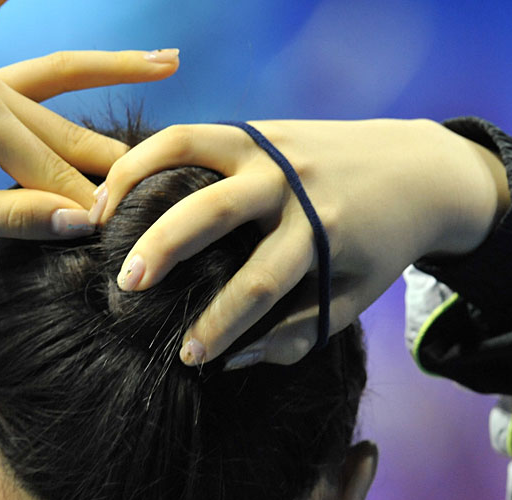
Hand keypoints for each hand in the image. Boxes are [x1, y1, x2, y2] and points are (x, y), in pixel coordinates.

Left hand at [0, 0, 177, 288]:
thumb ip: (16, 218)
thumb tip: (80, 223)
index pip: (51, 169)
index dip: (86, 206)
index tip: (124, 234)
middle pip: (61, 127)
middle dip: (109, 159)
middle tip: (168, 172)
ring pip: (48, 84)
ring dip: (105, 72)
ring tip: (168, 61)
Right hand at [94, 119, 508, 365]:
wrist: (416, 169)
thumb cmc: (377, 246)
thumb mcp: (351, 298)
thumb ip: (298, 334)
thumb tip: (234, 358)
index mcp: (323, 231)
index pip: (260, 285)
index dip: (220, 325)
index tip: (189, 356)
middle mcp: (293, 183)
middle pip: (216, 212)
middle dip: (165, 249)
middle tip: (126, 286)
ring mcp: (272, 148)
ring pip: (189, 149)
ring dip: (135, 181)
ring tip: (95, 217)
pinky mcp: (257, 129)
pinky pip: (190, 133)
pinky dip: (147, 154)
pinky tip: (117, 184)